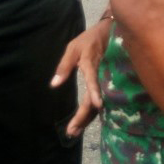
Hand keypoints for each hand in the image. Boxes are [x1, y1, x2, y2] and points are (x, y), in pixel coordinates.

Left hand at [51, 15, 113, 136]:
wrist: (109, 31)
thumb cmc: (89, 39)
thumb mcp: (73, 47)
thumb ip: (64, 66)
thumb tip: (54, 84)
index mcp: (91, 63)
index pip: (93, 79)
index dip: (95, 92)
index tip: (98, 105)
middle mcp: (100, 74)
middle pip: (94, 98)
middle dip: (84, 116)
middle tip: (71, 132)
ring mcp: (104, 80)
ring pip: (98, 102)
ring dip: (87, 118)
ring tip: (75, 132)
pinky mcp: (105, 83)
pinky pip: (99, 100)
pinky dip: (91, 112)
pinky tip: (84, 121)